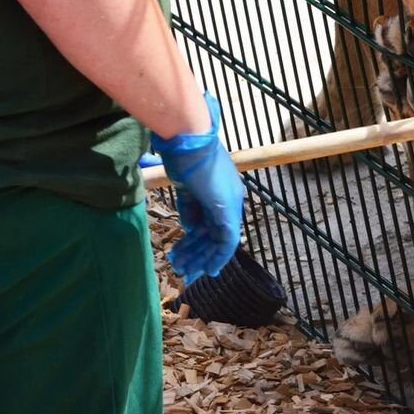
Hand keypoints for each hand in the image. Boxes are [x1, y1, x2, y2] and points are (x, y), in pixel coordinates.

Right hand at [150, 93, 244, 283]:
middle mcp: (230, 198)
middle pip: (215, 234)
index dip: (198, 240)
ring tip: (184, 271)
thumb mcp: (185, 187)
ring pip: (219, 241)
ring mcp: (231, 205)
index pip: (211, 221)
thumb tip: (190, 228)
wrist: (188, 142)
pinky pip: (227, 241)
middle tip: (183, 269)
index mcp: (220, 190)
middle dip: (197, 253)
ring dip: (201, 257)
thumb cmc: (183, 156)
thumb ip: (191, 208)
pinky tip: (208, 269)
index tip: (184, 253)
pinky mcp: (229, 211)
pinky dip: (218, 256)